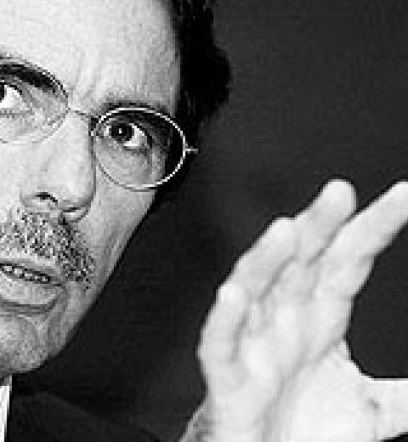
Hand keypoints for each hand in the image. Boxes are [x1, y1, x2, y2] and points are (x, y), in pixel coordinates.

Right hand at [196, 179, 407, 441]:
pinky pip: (221, 342)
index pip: (349, 259)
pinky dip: (226, 319)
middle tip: (339, 191)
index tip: (405, 195)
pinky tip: (233, 295)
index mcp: (321, 315)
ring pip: (255, 289)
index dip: (374, 227)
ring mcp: (255, 343)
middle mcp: (286, 318)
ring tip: (287, 232)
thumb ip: (407, 390)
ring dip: (268, 260)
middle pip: (302, 261)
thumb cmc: (306, 428)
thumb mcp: (371, 406)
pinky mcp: (229, 376)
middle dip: (318, 225)